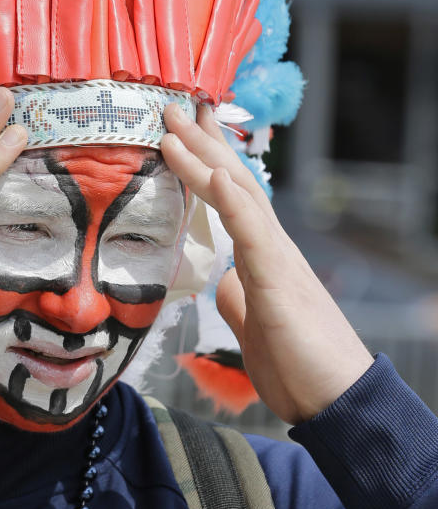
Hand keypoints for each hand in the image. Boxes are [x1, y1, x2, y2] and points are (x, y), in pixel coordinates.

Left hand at [161, 103, 373, 423]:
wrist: (338, 403)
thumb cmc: (300, 368)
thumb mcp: (253, 328)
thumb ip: (238, 300)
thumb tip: (221, 281)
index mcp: (262, 257)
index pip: (230, 196)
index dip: (205, 160)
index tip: (181, 128)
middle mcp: (271, 248)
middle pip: (232, 182)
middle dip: (200, 143)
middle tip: (171, 105)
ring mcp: (277, 261)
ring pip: (239, 196)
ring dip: (204, 158)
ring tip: (176, 126)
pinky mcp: (279, 283)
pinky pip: (254, 233)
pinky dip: (233, 200)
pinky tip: (215, 172)